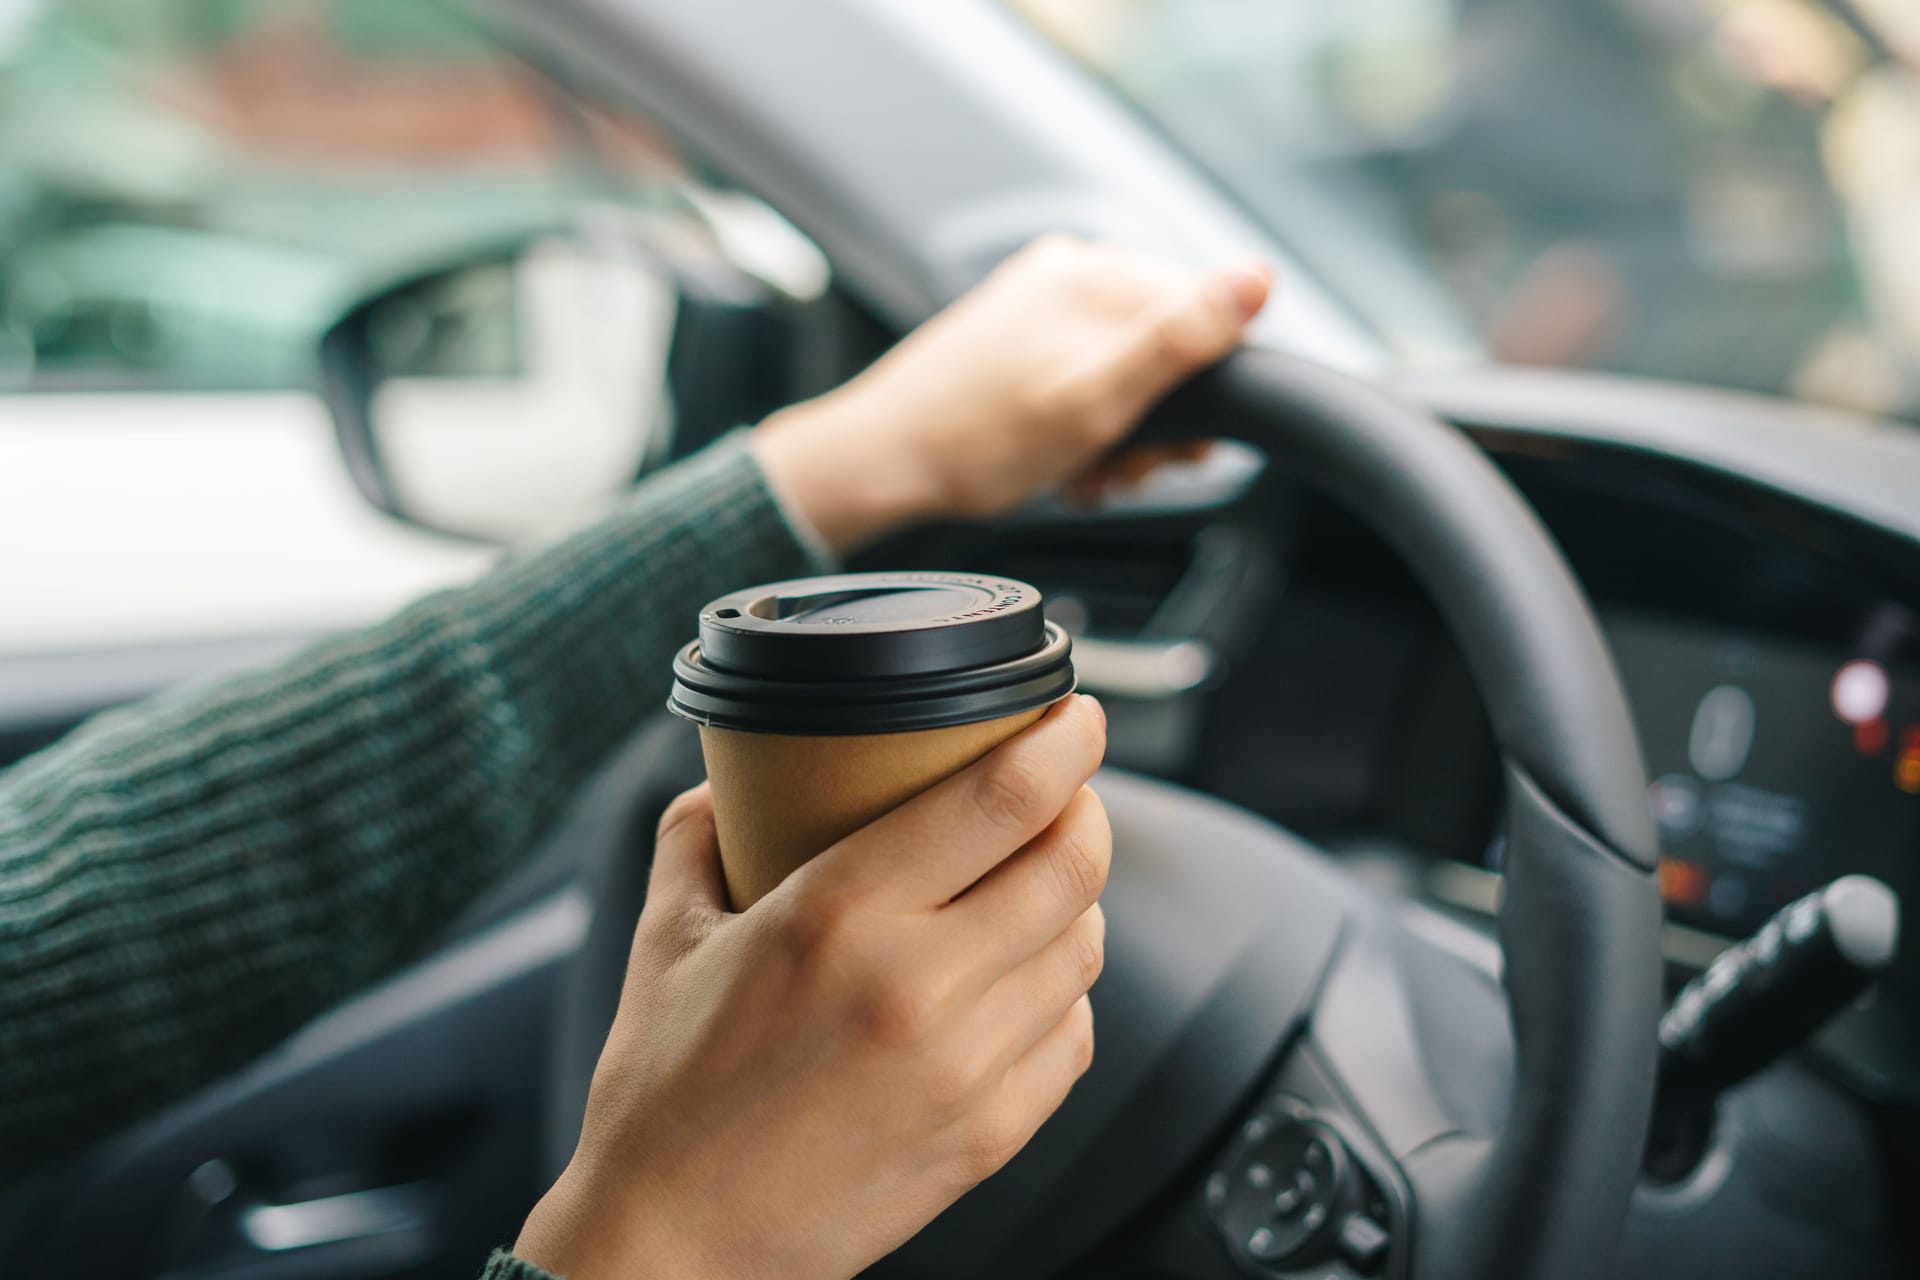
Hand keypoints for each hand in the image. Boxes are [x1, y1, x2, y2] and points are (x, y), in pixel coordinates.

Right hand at [513, 695, 1110, 1279]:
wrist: (675, 1249)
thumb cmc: (665, 1096)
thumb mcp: (666, 941)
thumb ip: (697, 837)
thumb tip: (724, 780)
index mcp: (838, 916)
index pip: (1004, 797)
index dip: (1066, 741)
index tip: (1078, 716)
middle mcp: (919, 987)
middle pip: (1071, 864)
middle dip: (1086, 810)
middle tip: (1064, 792)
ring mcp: (967, 1068)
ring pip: (1085, 946)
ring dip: (1076, 900)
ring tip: (1037, 883)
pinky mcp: (991, 1136)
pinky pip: (1076, 1034)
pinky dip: (1065, 992)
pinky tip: (1024, 980)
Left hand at [753, 236, 1270, 553]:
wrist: (885, 463)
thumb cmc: (979, 440)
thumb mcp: (1098, 397)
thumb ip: (1181, 337)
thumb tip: (1258, 275)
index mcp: (1097, 273)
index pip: (1208, 318)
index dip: (1204, 395)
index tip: (1174, 448)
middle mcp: (1069, 273)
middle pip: (1167, 348)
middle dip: (1157, 422)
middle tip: (1119, 468)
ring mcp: (1039, 303)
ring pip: (1127, 372)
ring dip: (1120, 434)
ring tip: (1084, 471)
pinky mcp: (1017, 338)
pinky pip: (1083, 377)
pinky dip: (1085, 426)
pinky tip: (1061, 461)